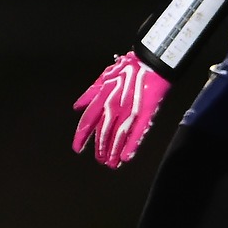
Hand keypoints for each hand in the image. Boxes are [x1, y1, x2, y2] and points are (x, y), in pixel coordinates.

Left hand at [72, 53, 169, 168]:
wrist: (150, 63)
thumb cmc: (127, 68)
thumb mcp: (104, 78)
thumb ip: (90, 94)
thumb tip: (76, 106)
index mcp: (102, 97)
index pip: (87, 121)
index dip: (82, 136)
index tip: (77, 148)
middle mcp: (113, 106)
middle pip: (103, 132)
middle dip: (100, 148)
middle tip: (99, 160)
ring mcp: (129, 111)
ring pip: (118, 136)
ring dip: (113, 152)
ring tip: (110, 164)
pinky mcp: (146, 114)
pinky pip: (137, 133)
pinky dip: (131, 146)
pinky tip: (126, 158)